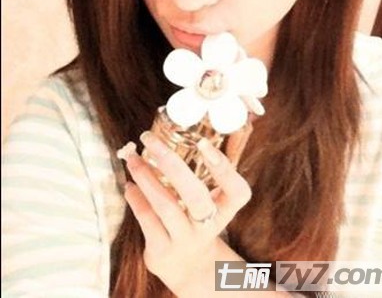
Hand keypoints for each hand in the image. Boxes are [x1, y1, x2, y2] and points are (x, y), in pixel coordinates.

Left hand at [124, 132, 251, 294]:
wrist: (189, 268)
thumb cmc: (198, 219)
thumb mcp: (212, 200)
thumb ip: (208, 171)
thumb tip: (195, 127)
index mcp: (226, 209)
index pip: (237, 191)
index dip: (223, 169)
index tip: (203, 143)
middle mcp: (209, 226)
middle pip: (195, 196)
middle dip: (170, 163)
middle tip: (149, 138)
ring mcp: (185, 240)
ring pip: (166, 206)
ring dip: (145, 177)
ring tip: (131, 157)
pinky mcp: (162, 252)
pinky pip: (147, 220)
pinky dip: (136, 198)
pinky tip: (129, 183)